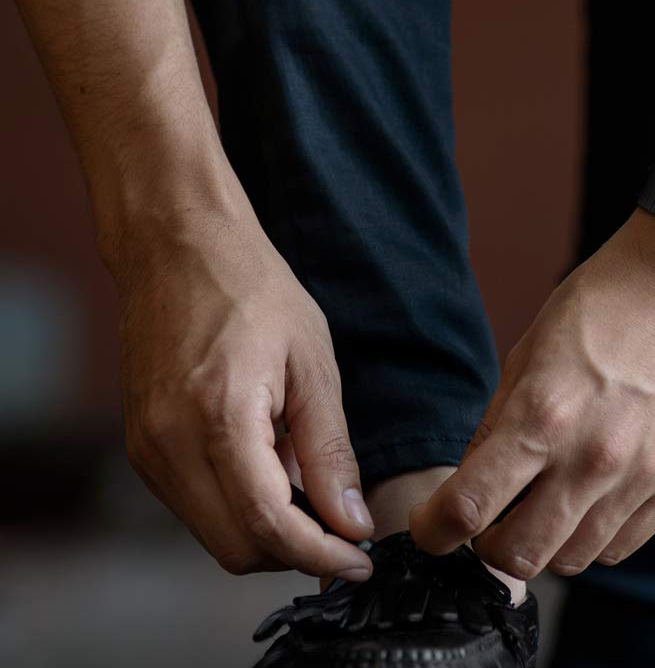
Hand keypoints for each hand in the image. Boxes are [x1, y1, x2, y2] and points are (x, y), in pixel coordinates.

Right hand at [115, 202, 374, 578]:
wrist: (179, 247)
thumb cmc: (252, 289)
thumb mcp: (312, 363)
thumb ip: (329, 449)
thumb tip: (351, 521)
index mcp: (218, 419)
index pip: (269, 526)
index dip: (321, 555)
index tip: (360, 560)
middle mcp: (169, 446)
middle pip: (235, 548)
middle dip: (296, 552)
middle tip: (344, 528)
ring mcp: (147, 448)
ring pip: (212, 532)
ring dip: (268, 529)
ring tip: (309, 482)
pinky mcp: (142, 443)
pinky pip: (194, 503)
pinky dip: (238, 503)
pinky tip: (272, 463)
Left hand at [410, 210, 654, 577]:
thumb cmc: (610, 300)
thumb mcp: (533, 346)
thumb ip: (501, 418)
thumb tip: (476, 474)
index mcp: (544, 415)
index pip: (469, 506)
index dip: (435, 530)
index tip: (430, 530)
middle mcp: (593, 459)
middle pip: (520, 555)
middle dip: (487, 549)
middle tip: (485, 522)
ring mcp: (642, 478)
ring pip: (573, 558)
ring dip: (544, 544)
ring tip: (540, 506)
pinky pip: (623, 544)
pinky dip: (593, 536)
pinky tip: (587, 501)